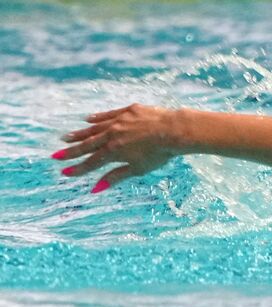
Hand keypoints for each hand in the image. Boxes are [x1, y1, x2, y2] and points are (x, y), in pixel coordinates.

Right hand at [51, 104, 182, 192]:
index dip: (78, 168)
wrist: (174, 130)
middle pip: (88, 145)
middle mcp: (111, 134)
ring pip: (94, 128)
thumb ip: (115, 176)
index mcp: (113, 151)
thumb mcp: (137, 169)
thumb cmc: (159, 154)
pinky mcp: (128, 111)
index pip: (91, 162)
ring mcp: (118, 121)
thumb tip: (95, 189)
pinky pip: (108, 115)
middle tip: (56, 155)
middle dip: (72, 152)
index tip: (65, 172)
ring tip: (66, 138)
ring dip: (80, 134)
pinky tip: (88, 120)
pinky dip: (97, 118)